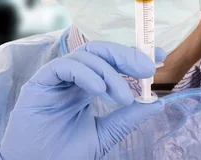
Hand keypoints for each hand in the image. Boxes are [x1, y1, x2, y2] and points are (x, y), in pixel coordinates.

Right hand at [0, 42, 165, 159]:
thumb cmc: (64, 154)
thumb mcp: (103, 135)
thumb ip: (126, 118)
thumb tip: (156, 103)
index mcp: (86, 86)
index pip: (111, 61)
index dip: (134, 55)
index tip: (161, 57)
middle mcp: (71, 78)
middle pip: (99, 51)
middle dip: (125, 55)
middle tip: (146, 69)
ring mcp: (55, 79)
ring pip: (84, 56)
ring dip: (109, 72)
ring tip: (123, 97)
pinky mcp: (39, 83)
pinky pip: (63, 66)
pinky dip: (84, 73)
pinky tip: (99, 90)